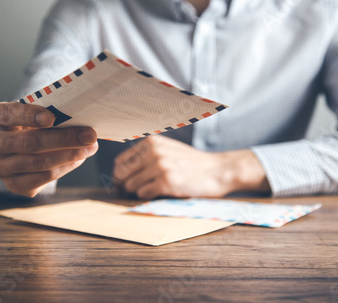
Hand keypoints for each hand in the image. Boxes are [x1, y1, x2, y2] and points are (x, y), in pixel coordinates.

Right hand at [0, 102, 97, 196]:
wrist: (16, 145)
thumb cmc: (29, 122)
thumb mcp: (33, 111)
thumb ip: (49, 112)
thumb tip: (81, 120)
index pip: (10, 115)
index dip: (30, 116)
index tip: (51, 117)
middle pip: (30, 143)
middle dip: (64, 139)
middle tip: (90, 135)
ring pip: (39, 163)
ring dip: (70, 155)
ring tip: (90, 148)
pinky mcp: (12, 185)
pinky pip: (43, 178)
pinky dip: (65, 168)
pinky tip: (79, 159)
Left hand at [113, 135, 268, 198]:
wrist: (218, 170)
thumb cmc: (192, 163)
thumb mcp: (168, 149)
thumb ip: (146, 155)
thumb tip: (119, 173)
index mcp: (152, 142)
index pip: (121, 161)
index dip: (120, 175)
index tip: (123, 183)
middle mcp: (154, 151)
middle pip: (122, 174)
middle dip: (125, 185)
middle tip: (134, 191)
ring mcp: (160, 166)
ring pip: (131, 185)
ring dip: (138, 191)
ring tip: (153, 189)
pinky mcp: (166, 182)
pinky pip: (143, 194)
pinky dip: (149, 196)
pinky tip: (161, 191)